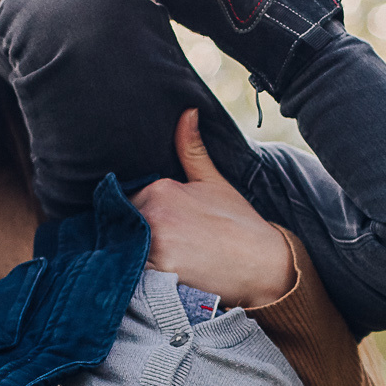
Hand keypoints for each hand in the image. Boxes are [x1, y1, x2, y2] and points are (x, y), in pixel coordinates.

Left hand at [130, 110, 293, 308]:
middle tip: (159, 246)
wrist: (263, 264)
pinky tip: (158, 274)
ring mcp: (153, 242)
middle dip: (131, 234)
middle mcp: (152, 212)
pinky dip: (137, 274)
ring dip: (131, 255)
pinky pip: (132, 272)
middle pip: (122, 224)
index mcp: (160, 188)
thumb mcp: (214, 181)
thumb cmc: (239, 222)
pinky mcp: (158, 270)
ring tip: (159, 261)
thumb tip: (188, 110)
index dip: (137, 214)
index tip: (155, 226)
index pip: (127, 200)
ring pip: (123, 248)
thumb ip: (191, 149)